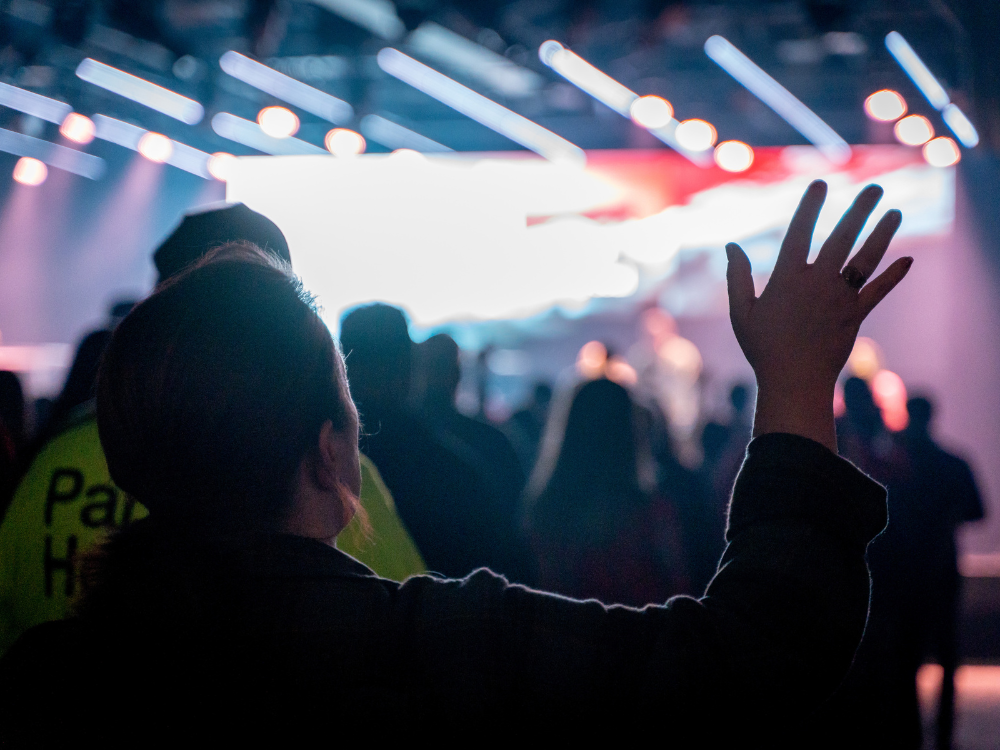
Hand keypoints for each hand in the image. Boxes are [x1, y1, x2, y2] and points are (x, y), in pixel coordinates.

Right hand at [726, 180, 911, 451]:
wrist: (794, 383)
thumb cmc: (762, 348)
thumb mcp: (741, 312)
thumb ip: (736, 278)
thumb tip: (730, 247)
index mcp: (787, 279)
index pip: (799, 232)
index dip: (810, 206)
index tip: (820, 183)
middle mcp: (817, 283)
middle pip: (842, 238)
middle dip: (859, 210)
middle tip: (874, 188)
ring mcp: (840, 299)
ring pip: (866, 260)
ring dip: (883, 234)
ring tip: (895, 212)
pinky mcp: (855, 316)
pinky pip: (877, 292)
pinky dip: (893, 276)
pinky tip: (907, 260)